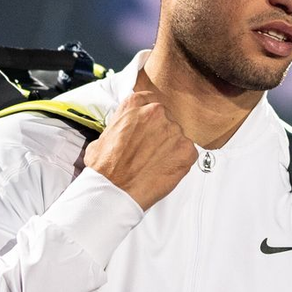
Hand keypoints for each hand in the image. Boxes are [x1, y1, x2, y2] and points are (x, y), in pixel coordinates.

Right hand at [81, 91, 195, 210]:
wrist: (113, 190)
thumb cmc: (104, 168)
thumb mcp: (103, 135)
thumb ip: (120, 126)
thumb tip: (124, 130)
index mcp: (134, 104)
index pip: (150, 101)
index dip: (149, 117)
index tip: (148, 126)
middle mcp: (156, 112)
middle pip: (166, 119)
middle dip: (160, 134)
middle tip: (149, 151)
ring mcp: (173, 130)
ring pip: (177, 136)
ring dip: (170, 148)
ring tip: (154, 164)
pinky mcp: (186, 149)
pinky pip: (188, 153)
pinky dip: (180, 162)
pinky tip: (164, 170)